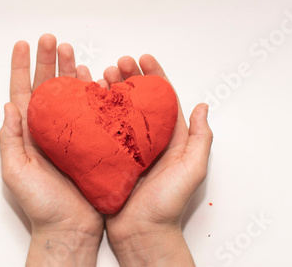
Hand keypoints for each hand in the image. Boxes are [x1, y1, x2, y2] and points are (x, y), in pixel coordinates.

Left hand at [0, 34, 103, 265]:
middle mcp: (48, 129)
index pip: (21, 92)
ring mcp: (69, 134)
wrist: (70, 227)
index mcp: (27, 133)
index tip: (22, 44)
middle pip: (46, 86)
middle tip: (52, 39)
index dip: (21, 67)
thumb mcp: (16, 173)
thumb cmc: (41, 205)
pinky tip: (93, 77)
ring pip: (69, 94)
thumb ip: (9, 140)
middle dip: (48, 61)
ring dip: (70, 71)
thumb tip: (7, 106)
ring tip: (72, 50)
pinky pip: (90, 111)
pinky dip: (91, 92)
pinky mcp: (89, 141)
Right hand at [103, 55, 212, 265]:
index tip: (143, 58)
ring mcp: (125, 147)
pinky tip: (88, 100)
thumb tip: (203, 106)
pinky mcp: (108, 157)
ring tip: (102, 75)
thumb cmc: (167, 205)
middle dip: (129, 78)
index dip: (154, 76)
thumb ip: (199, 139)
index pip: (162, 99)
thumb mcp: (192, 170)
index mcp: (169, 139)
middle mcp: (146, 139)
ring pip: (117, 111)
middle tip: (118, 63)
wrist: (141, 233)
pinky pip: (101, 129)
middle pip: (137, 100)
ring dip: (110, 90)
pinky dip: (95, 112)